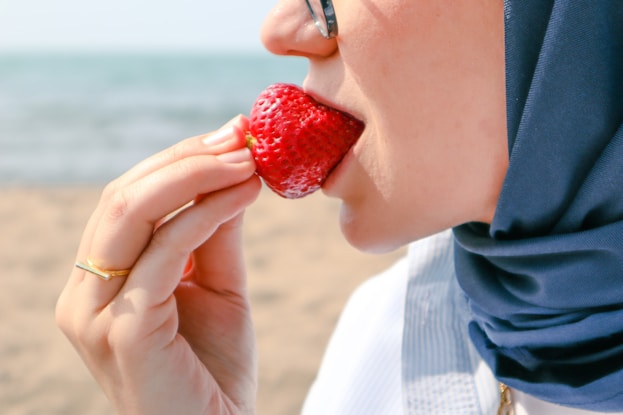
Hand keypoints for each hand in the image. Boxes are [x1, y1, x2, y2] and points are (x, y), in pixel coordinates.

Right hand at [56, 116, 261, 413]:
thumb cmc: (214, 368)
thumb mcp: (218, 287)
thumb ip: (215, 234)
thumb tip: (231, 172)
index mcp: (100, 281)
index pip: (128, 200)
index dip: (178, 160)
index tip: (230, 134)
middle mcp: (84, 294)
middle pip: (123, 196)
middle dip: (186, 158)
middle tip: (241, 136)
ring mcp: (95, 314)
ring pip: (132, 213)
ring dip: (195, 175)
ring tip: (248, 159)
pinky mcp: (121, 333)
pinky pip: (163, 252)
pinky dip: (205, 214)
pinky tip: (244, 195)